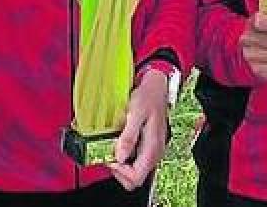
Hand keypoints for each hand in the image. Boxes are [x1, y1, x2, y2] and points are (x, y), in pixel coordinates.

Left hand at [107, 69, 168, 190]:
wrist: (157, 87)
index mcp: (152, 149)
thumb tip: (119, 156)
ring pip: (135, 172)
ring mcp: (152, 151)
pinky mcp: (148, 147)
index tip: (110, 158)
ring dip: (120, 165)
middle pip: (135, 179)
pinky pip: (135, 161)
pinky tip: (119, 143)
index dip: (119, 172)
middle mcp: (154, 154)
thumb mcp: (135, 113)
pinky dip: (124, 157)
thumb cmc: (148, 97)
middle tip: (109, 154)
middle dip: (118, 171)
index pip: (135, 177)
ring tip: (112, 147)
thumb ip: (128, 136)